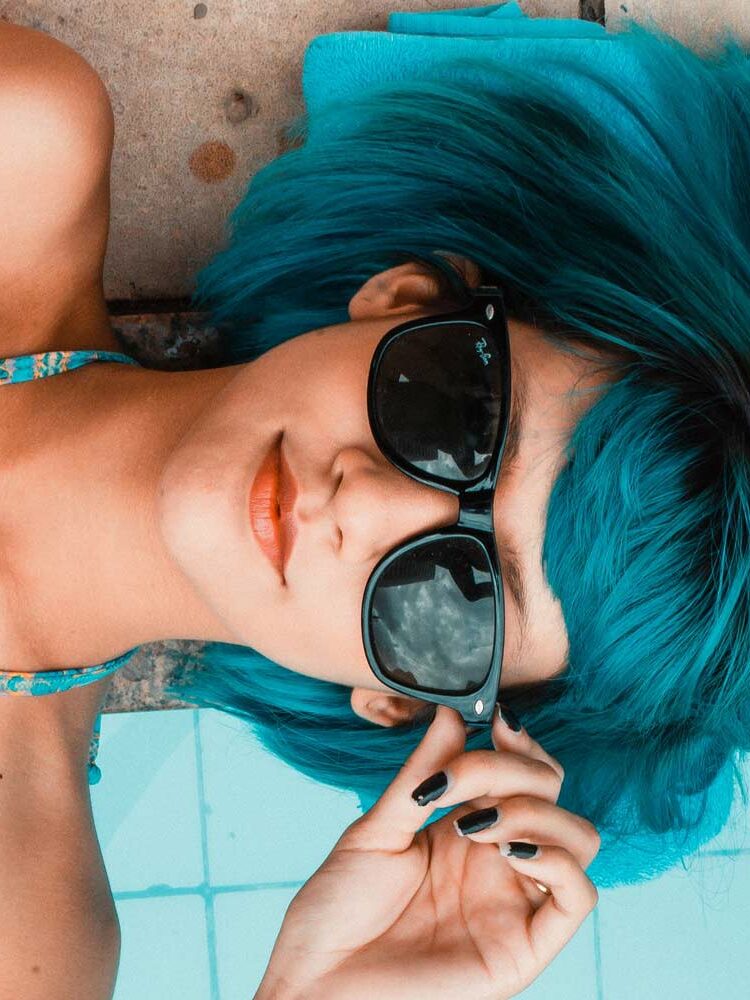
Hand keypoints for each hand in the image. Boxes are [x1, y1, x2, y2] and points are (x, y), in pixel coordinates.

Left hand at [256, 705, 599, 999]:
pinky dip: (557, 860)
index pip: (523, 772)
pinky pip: (578, 898)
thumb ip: (421, 775)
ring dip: (537, 811)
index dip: (519, 742)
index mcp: (465, 830)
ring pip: (578, 837)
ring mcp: (514, 903)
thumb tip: (453, 713)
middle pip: (552, 793)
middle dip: (515, 768)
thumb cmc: (337, 912)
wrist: (315, 987)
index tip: (495, 720)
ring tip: (477, 822)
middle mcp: (498, 861)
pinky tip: (506, 848)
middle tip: (460, 780)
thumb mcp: (377, 830)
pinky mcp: (524, 949)